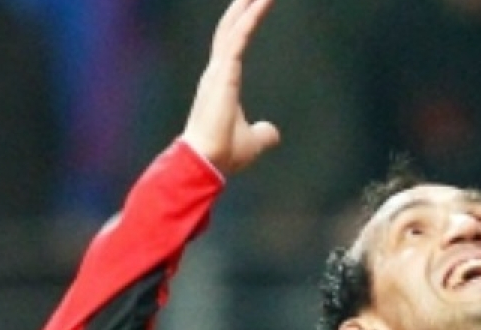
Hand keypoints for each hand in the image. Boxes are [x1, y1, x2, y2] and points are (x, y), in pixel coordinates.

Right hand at [182, 0, 280, 173]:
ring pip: (235, 27)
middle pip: (231, 28)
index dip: (245, 22)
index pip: (234, 43)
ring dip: (249, 5)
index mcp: (222, 81)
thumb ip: (263, 134)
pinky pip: (240, 37)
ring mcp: (218, 69)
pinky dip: (252, 18)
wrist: (207, 162)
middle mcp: (217, 70)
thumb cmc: (223, 153)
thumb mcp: (252, 142)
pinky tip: (263, 1)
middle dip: (243, 6)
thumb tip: (273, 133)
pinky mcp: (224, 71)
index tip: (255, 4)